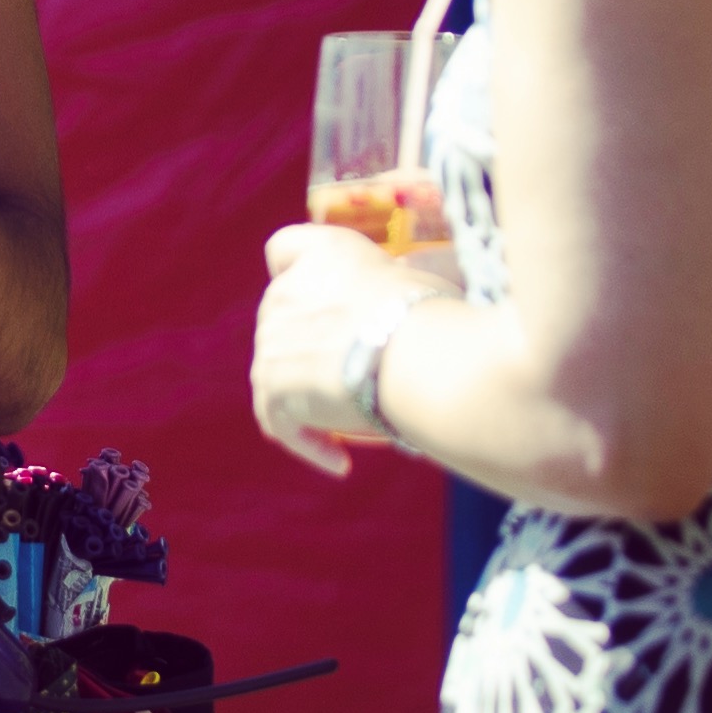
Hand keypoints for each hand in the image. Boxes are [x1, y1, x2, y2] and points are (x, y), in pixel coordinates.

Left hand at [250, 222, 450, 476]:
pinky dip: (308, 443)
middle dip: (305, 350)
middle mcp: (288, 288)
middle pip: (280, 319)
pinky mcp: (271, 383)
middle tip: (347, 385)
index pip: (284, 248)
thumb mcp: (419, 284)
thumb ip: (393, 289)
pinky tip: (341, 464)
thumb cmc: (440, 321)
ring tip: (346, 439)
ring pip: (274, 372)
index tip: (315, 301)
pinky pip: (279, 420)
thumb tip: (403, 299)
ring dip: (304, 404)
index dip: (293, 273)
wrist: (419, 357)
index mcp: (325, 252)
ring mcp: (272, 336)